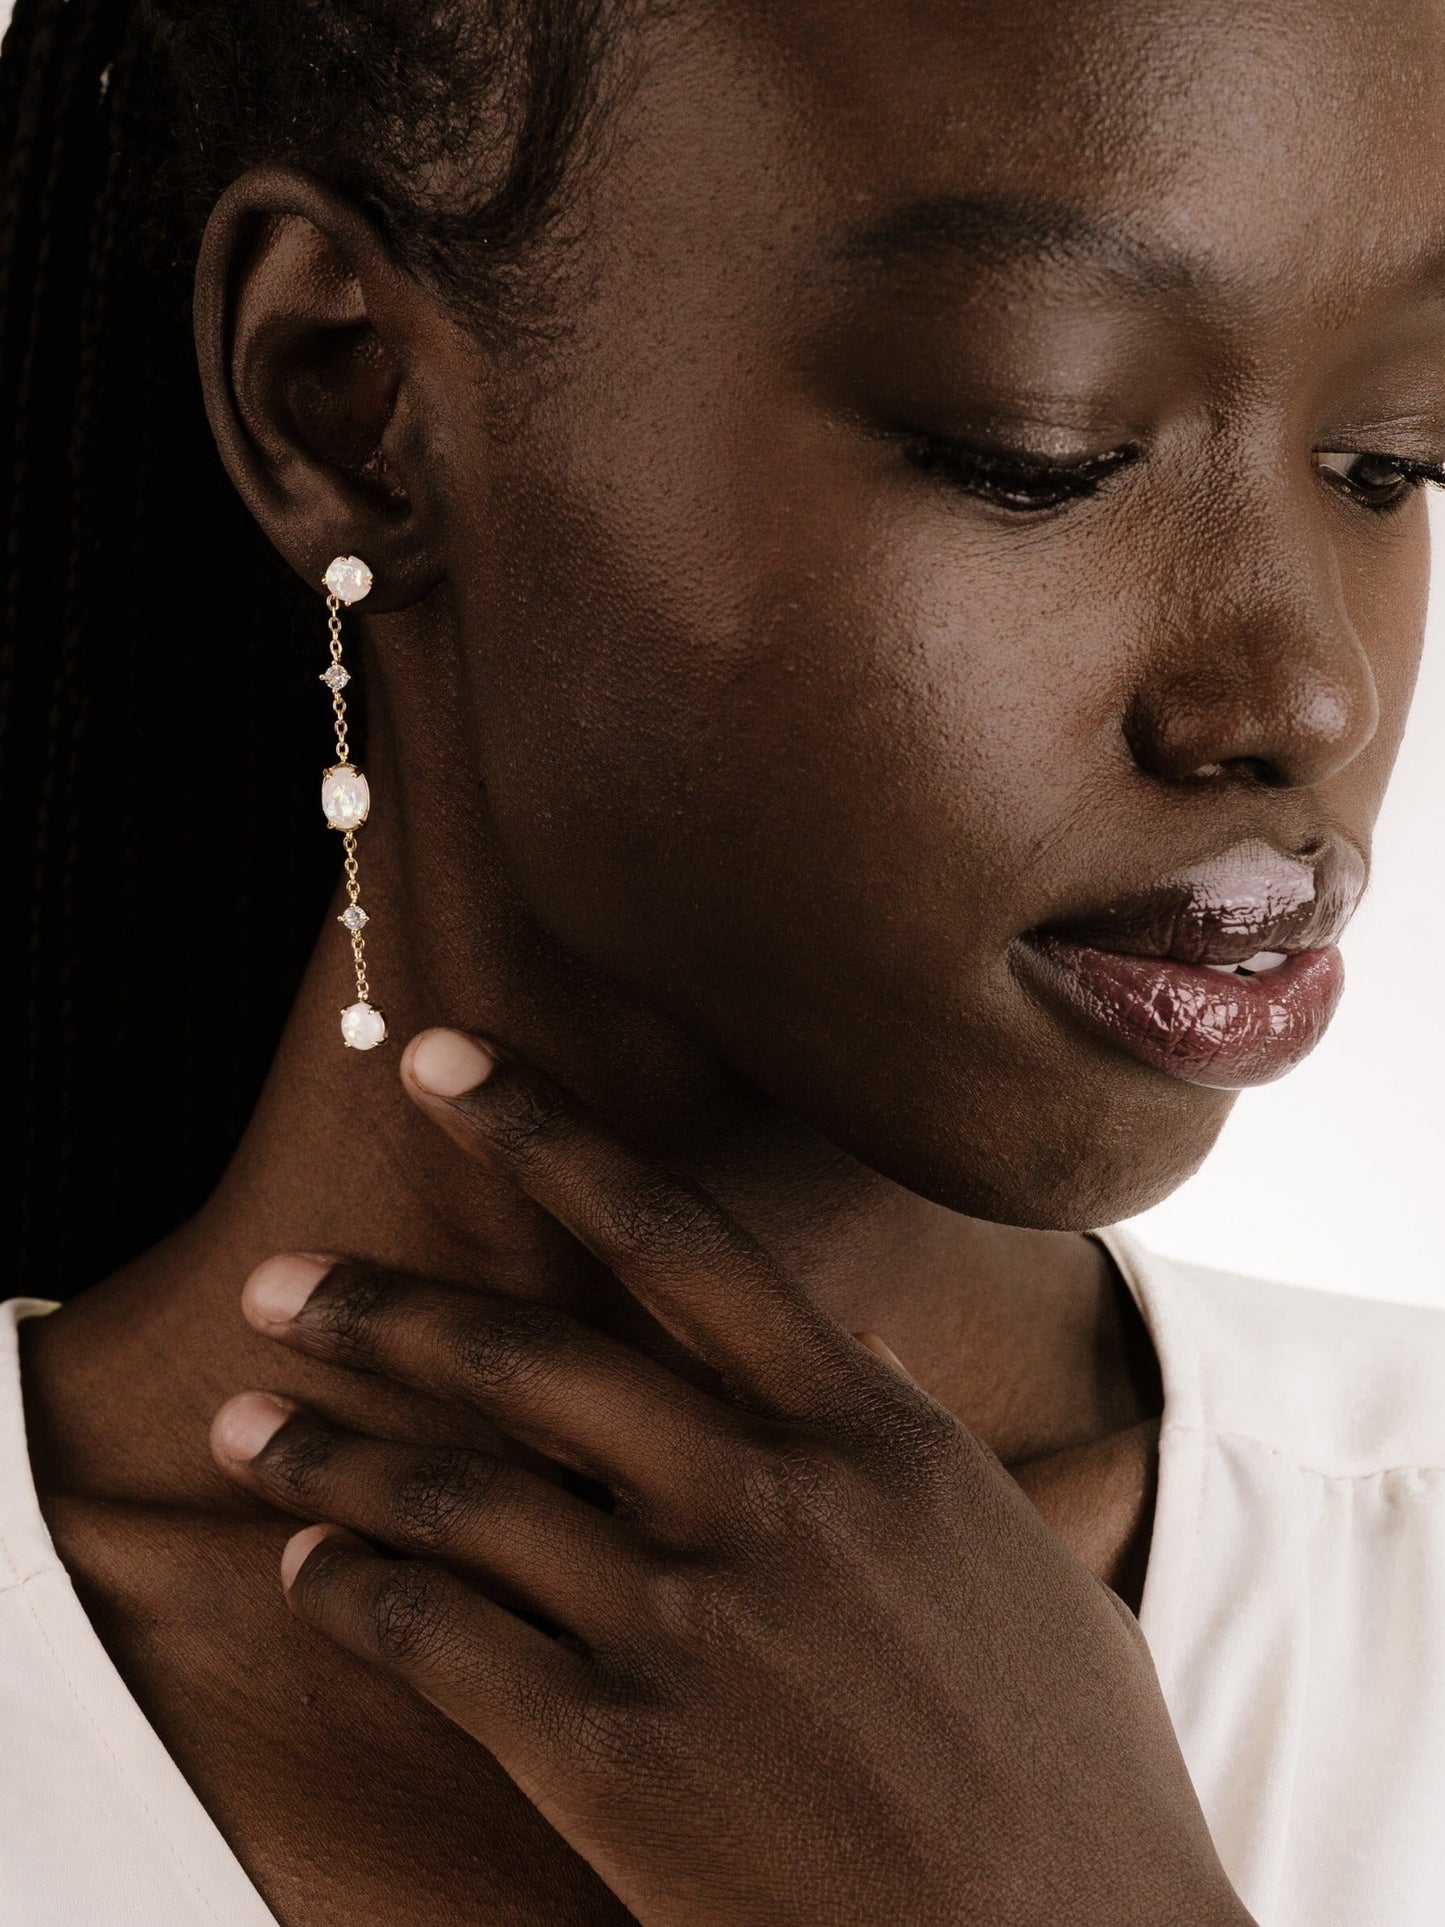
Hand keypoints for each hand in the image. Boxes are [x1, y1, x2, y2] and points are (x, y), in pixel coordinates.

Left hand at [212, 1030, 1250, 1926]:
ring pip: (460, 1494)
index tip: (448, 1064)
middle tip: (279, 1283)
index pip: (679, 1240)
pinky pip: (441, 1641)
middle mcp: (764, 1499)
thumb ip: (910, 1444)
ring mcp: (685, 1623)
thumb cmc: (1067, 1771)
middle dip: (384, 1312)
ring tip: (241, 1420)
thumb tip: (860, 1355)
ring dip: (330, 1450)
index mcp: (866, 1432)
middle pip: (530, 1360)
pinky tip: (308, 1568)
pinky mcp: (617, 1757)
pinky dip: (354, 1593)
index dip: (550, 1138)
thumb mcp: (1013, 1561)